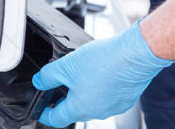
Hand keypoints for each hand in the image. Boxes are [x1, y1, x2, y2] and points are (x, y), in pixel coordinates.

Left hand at [32, 21, 174, 127]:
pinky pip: (106, 96)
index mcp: (81, 109)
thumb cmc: (104, 62)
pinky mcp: (126, 97)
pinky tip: (97, 72)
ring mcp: (114, 106)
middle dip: (63, 100)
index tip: (40, 112)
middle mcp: (99, 112)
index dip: (45, 114)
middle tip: (56, 88)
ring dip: (82, 91)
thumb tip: (39, 82)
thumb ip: (48, 76)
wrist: (135, 55)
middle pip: (74, 110)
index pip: (57, 119)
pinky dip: (98, 87)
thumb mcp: (65, 66)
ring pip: (91, 102)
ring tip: (77, 74)